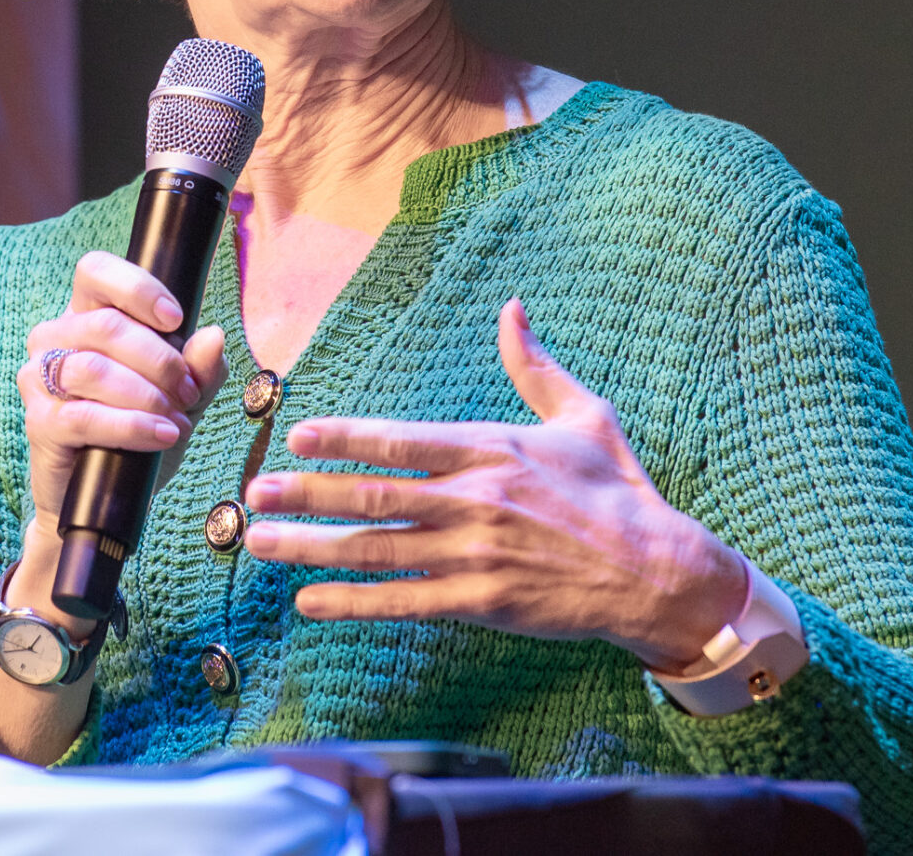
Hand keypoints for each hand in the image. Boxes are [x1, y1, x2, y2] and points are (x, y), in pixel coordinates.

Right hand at [17, 251, 231, 531]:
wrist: (108, 499)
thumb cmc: (141, 433)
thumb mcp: (182, 396)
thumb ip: (201, 367)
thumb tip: (213, 336)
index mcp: (84, 315)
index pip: (95, 271)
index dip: (137, 288)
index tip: (176, 319)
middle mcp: (53, 338)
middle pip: (105, 326)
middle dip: (160, 360)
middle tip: (189, 392)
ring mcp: (38, 379)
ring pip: (93, 369)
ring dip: (147, 395)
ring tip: (177, 419)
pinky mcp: (39, 422)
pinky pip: (85, 416)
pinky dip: (132, 426)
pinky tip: (161, 436)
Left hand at [241, 298, 745, 670]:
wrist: (658, 572)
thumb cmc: (618, 491)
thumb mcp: (584, 414)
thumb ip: (535, 365)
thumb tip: (513, 309)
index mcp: (491, 448)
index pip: (401, 439)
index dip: (343, 436)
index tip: (295, 434)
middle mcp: (475, 499)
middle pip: (373, 494)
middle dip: (306, 493)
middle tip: (254, 492)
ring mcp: (475, 554)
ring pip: (377, 549)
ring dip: (311, 547)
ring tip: (259, 542)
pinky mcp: (482, 603)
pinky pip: (403, 603)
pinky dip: (353, 603)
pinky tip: (309, 602)